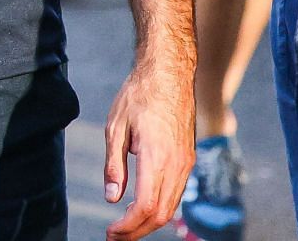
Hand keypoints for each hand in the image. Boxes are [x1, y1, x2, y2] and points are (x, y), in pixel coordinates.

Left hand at [102, 54, 193, 240]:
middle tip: (114, 237)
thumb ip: (114, 165)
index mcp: (156, 157)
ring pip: (171, 206)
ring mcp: (186, 163)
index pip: (145, 206)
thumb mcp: (115, 127)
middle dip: (137, 231)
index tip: (110, 232)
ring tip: (124, 228)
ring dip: (148, 222)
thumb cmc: (138, 95)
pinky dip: (159, 207)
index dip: (127, 226)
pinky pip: (176, 193)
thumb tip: (111, 198)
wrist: (168, 74)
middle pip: (160, 214)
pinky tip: (141, 208)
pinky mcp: (187, 159)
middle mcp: (177, 164)